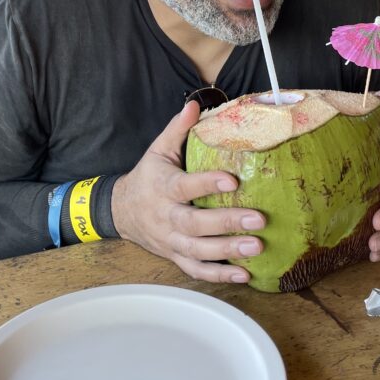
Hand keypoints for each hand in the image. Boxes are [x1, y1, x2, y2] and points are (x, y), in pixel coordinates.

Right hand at [111, 100, 265, 284]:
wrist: (121, 211)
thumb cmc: (148, 177)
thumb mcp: (158, 150)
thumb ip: (178, 129)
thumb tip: (196, 104)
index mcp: (163, 187)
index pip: (184, 187)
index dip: (206, 184)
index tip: (232, 180)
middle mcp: (165, 217)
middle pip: (195, 224)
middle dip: (226, 222)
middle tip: (258, 220)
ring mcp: (170, 241)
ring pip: (198, 250)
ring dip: (228, 250)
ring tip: (257, 246)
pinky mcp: (175, 257)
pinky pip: (196, 270)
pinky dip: (219, 275)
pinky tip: (245, 273)